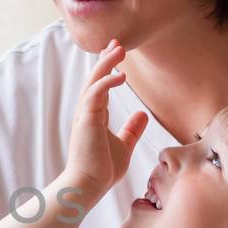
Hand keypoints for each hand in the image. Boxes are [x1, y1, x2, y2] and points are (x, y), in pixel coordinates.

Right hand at [62, 40, 147, 198]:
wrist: (88, 185)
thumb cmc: (101, 169)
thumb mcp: (124, 145)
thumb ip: (131, 129)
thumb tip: (142, 115)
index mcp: (94, 115)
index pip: (100, 86)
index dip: (107, 68)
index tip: (117, 53)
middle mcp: (87, 111)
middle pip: (95, 78)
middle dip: (106, 59)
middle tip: (117, 42)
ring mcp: (84, 114)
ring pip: (93, 81)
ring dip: (106, 64)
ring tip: (119, 49)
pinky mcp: (86, 119)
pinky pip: (95, 93)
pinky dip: (106, 81)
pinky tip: (120, 74)